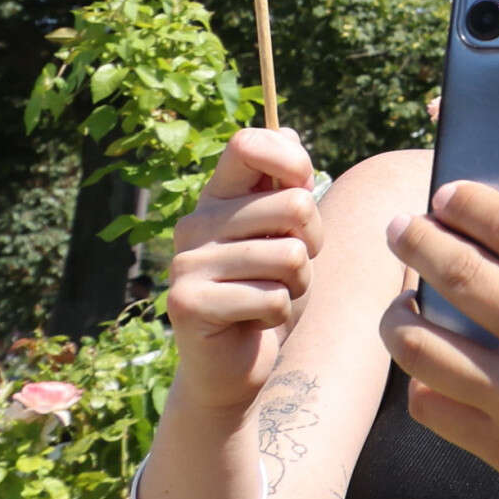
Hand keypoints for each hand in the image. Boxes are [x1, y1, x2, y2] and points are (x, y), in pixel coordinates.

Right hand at [164, 128, 325, 412]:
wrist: (234, 365)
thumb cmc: (268, 291)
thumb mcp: (287, 234)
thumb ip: (286, 187)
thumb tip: (287, 132)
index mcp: (218, 197)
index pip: (248, 144)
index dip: (292, 160)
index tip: (302, 189)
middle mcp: (194, 222)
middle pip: (294, 204)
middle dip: (313, 242)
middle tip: (288, 268)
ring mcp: (186, 263)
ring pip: (290, 256)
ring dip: (297, 284)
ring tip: (268, 296)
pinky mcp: (187, 303)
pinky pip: (272, 297)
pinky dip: (277, 315)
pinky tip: (252, 321)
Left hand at [377, 152, 498, 498]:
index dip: (472, 204)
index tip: (448, 195)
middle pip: (462, 277)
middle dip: (419, 241)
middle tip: (402, 228)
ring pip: (426, 348)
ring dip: (401, 315)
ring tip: (401, 302)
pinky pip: (434, 408)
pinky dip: (420, 382)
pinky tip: (429, 365)